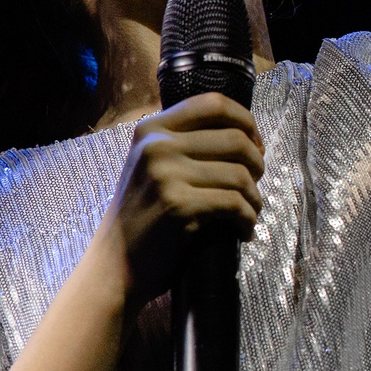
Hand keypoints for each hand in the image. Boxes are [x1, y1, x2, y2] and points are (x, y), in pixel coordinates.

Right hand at [99, 92, 265, 305]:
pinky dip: (248, 220)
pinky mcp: (179, 206)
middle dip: (257, 165)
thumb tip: (246, 136)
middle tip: (253, 188)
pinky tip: (243, 231)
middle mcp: (157, 145)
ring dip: (255, 199)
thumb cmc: (141, 218)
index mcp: (152, 128)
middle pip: (237, 139)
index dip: (247, 122)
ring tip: (249, 214)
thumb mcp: (151, 166)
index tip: (256, 146)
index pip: (215, 104)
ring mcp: (167, 175)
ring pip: (241, 175)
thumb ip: (183, 143)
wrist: (113, 267)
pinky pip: (235, 204)